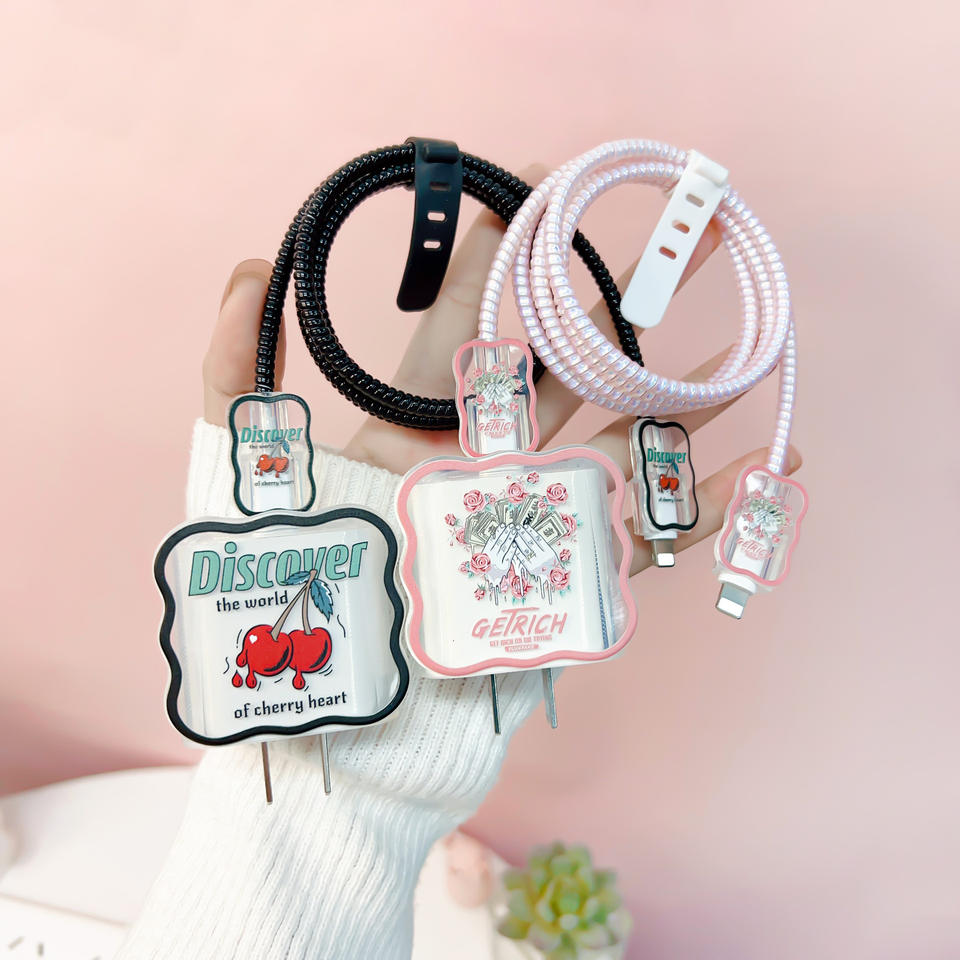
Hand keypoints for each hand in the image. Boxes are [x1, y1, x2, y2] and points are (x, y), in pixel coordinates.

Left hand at [204, 164, 800, 574]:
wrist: (348, 734)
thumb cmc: (295, 605)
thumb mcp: (243, 481)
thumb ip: (235, 374)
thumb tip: (253, 266)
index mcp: (413, 430)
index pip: (465, 323)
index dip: (498, 252)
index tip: (536, 184)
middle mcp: (480, 463)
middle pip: (556, 370)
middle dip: (606, 307)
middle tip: (663, 248)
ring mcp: (530, 518)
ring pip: (614, 440)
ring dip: (676, 397)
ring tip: (731, 350)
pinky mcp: (568, 580)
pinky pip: (649, 534)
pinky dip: (708, 502)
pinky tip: (762, 466)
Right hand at [482, 522, 518, 579]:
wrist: (492, 579)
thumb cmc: (491, 564)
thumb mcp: (488, 554)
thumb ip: (493, 545)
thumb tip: (500, 532)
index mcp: (485, 552)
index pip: (492, 540)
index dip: (498, 532)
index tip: (503, 525)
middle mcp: (490, 557)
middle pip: (499, 542)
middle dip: (506, 533)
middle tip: (511, 526)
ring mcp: (497, 562)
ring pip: (504, 548)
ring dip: (509, 539)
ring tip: (514, 532)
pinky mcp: (504, 567)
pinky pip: (508, 557)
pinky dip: (512, 550)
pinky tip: (515, 544)